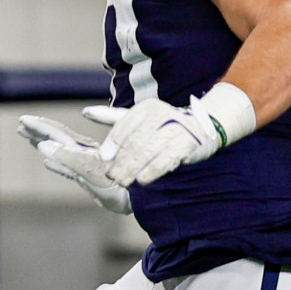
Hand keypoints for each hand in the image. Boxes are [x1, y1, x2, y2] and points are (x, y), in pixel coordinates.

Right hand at [18, 114, 129, 213]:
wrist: (141, 199)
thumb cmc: (121, 184)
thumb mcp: (90, 170)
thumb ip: (68, 159)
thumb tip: (44, 148)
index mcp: (85, 150)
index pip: (59, 133)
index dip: (41, 126)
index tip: (24, 119)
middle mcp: (84, 156)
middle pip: (57, 139)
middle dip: (39, 131)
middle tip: (21, 124)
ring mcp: (86, 167)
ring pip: (60, 151)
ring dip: (44, 143)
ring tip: (30, 137)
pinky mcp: (89, 180)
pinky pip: (67, 168)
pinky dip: (55, 163)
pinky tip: (47, 161)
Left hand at [83, 99, 222, 186]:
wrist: (203, 125)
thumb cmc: (163, 124)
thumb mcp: (140, 118)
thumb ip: (114, 118)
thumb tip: (86, 112)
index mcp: (146, 108)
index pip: (124, 126)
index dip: (112, 144)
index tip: (104, 158)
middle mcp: (161, 115)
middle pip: (135, 141)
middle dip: (121, 161)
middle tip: (112, 175)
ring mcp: (176, 129)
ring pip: (148, 152)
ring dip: (133, 169)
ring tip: (123, 181)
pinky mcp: (187, 144)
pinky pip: (166, 160)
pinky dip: (153, 171)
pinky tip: (143, 180)